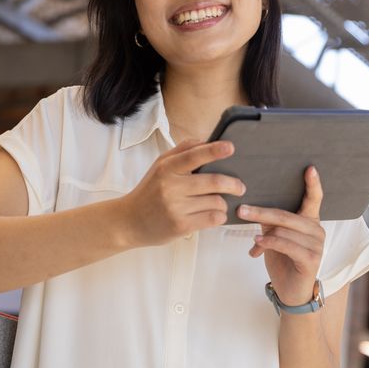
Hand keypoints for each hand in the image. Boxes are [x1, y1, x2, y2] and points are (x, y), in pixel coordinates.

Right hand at [122, 140, 245, 246]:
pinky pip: (212, 218)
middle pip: (213, 181)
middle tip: (240, 187)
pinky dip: (219, 216)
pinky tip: (215, 214)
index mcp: (167, 168)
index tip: (231, 147)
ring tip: (220, 203)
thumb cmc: (149, 192)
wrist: (128, 222)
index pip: (194, 156)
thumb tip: (205, 141)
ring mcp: (175, 207)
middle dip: (233, 184)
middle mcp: (170, 187)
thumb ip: (181, 151)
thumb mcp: (159, 167)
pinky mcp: (180, 226)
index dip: (214, 150)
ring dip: (223, 203)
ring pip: (216, 201)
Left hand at [237, 165, 324, 305]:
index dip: (312, 184)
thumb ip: (269, 222)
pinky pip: (286, 245)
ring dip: (264, 233)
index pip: (314, 199)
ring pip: (284, 230)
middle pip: (286, 215)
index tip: (309, 168)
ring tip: (254, 239)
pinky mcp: (311, 259)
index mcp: (310, 221)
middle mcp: (317, 230)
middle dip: (261, 212)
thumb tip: (250, 207)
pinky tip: (258, 244)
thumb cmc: (283, 261)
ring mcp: (317, 245)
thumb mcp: (274, 238)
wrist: (291, 291)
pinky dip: (269, 243)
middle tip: (241, 210)